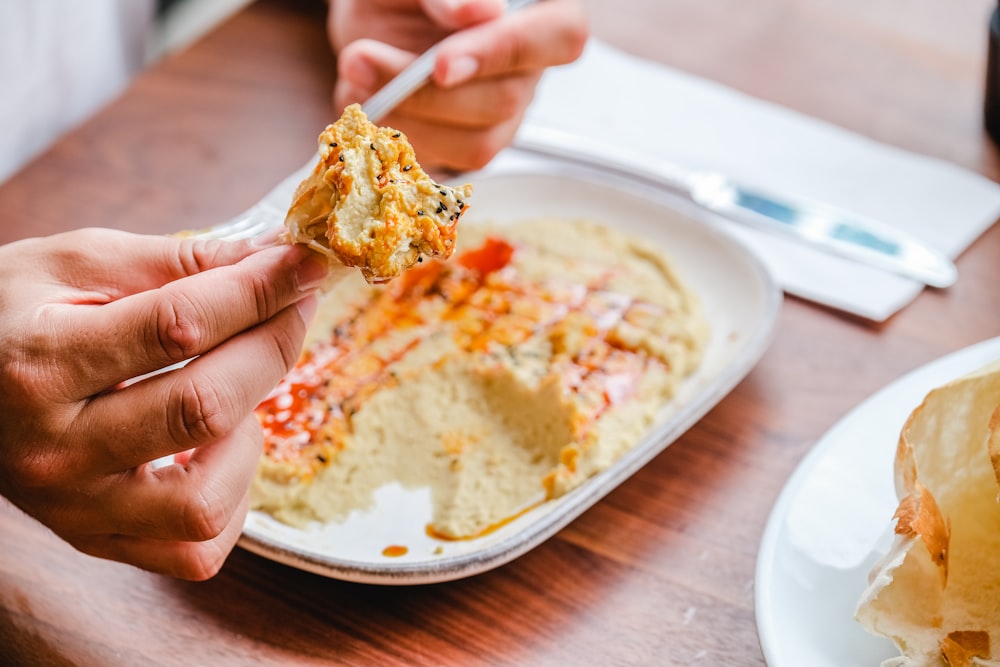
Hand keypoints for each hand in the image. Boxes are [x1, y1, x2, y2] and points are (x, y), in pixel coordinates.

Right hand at [0, 228, 325, 579]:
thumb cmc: (15, 314)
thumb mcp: (74, 263)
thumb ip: (174, 262)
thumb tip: (273, 259)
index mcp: (39, 361)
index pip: (178, 326)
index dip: (259, 289)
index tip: (305, 264)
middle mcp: (54, 448)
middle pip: (203, 407)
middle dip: (271, 346)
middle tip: (292, 309)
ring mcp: (75, 508)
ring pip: (203, 501)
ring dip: (248, 436)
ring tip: (236, 391)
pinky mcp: (97, 540)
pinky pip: (195, 551)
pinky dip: (232, 500)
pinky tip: (219, 448)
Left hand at [329, 0, 587, 170]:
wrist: (375, 21)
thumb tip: (474, 11)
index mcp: (540, 11)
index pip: (560, 36)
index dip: (501, 53)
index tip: (440, 64)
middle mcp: (534, 66)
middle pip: (508, 97)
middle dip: (429, 92)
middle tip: (360, 59)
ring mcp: (510, 110)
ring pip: (480, 141)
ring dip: (406, 117)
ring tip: (353, 76)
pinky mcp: (478, 143)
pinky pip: (449, 161)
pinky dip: (397, 136)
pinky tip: (368, 102)